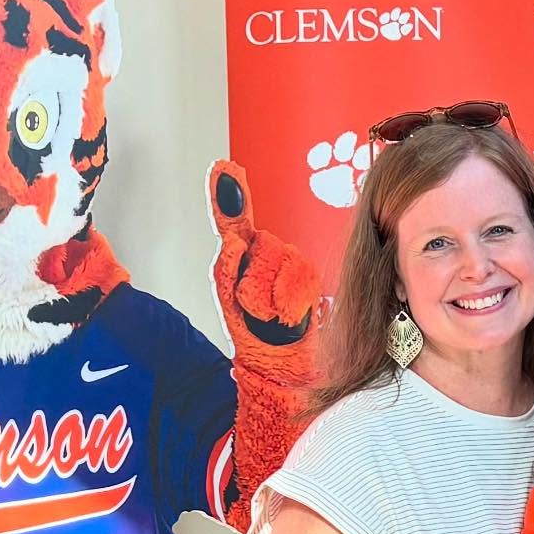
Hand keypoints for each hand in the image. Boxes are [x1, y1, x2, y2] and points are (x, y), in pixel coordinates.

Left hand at [207, 161, 321, 360]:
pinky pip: (300, 279)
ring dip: (271, 293)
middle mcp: (267, 254)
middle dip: (255, 278)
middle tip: (255, 307)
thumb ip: (227, 266)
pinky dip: (290, 301)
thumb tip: (235, 239)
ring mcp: (290, 264)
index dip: (229, 194)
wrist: (281, 365)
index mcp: (241, 257)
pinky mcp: (309, 277)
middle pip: (264, 244)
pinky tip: (287, 315)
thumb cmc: (253, 335)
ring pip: (283, 260)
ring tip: (270, 314)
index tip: (223, 169)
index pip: (234, 220)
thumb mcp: (227, 299)